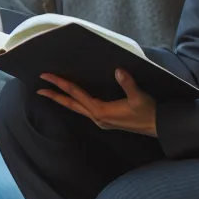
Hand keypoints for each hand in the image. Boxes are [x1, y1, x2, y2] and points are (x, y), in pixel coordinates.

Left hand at [38, 69, 156, 136]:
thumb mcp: (139, 97)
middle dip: (54, 96)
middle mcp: (97, 117)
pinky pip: (85, 110)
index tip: (46, 77)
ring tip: (51, 93)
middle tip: (39, 89)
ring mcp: (101, 120)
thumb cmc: (149, 112)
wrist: (159, 127)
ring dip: (64, 100)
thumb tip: (118, 71)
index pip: (76, 94)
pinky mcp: (106, 120)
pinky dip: (76, 103)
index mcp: (101, 111)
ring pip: (77, 108)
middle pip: (71, 104)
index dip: (60, 84)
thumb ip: (128, 84)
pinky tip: (75, 99)